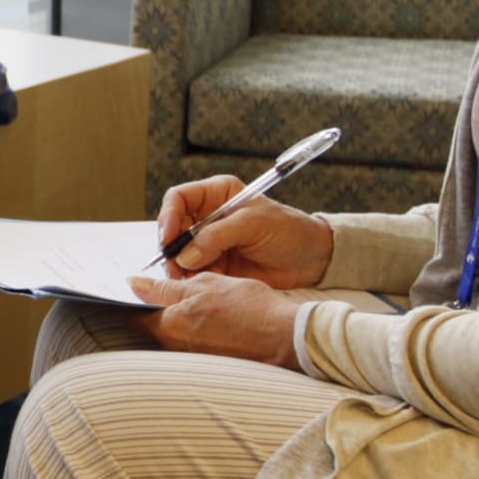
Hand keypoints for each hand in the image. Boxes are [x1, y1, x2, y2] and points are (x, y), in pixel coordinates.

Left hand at [124, 270, 301, 366]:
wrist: (285, 337)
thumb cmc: (248, 307)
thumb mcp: (205, 284)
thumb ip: (166, 287)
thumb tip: (133, 284)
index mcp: (168, 327)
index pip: (134, 315)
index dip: (132, 297)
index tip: (136, 284)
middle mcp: (175, 349)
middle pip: (153, 325)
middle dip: (155, 306)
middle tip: (165, 284)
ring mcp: (192, 358)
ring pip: (174, 333)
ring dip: (178, 316)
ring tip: (194, 297)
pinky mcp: (210, 361)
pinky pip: (193, 342)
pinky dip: (196, 327)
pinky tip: (210, 314)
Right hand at [155, 175, 333, 286]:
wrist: (310, 259)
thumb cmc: (288, 230)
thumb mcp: (253, 224)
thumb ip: (217, 236)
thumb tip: (185, 254)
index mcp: (216, 194)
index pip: (178, 199)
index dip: (167, 216)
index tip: (168, 238)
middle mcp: (208, 217)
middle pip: (173, 229)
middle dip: (172, 248)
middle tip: (175, 266)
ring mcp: (210, 242)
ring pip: (179, 254)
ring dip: (180, 267)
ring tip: (189, 279)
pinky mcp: (215, 265)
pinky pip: (192, 272)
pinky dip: (193, 280)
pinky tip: (203, 284)